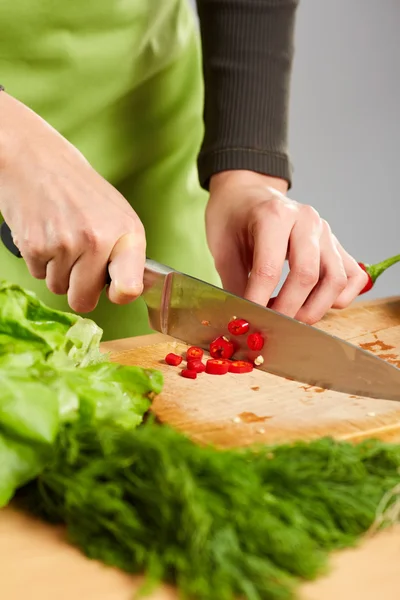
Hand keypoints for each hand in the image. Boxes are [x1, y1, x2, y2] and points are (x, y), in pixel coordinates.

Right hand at [0, 92, 144, 312]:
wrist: (35, 159)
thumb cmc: (80, 191)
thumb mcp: (117, 215)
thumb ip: (125, 254)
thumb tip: (127, 290)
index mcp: (126, 233)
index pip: (129, 287)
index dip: (120, 295)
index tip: (116, 291)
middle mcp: (97, 240)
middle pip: (84, 300)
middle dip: (79, 288)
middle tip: (78, 261)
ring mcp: (65, 244)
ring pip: (58, 288)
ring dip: (57, 271)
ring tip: (61, 237)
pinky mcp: (35, 246)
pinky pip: (37, 275)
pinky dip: (39, 260)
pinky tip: (45, 234)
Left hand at [206, 170, 367, 323]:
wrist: (247, 192)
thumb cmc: (232, 218)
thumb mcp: (222, 249)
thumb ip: (234, 285)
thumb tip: (244, 321)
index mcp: (274, 216)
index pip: (269, 269)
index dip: (258, 301)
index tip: (248, 321)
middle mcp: (306, 221)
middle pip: (307, 276)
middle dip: (288, 310)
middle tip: (271, 326)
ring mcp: (326, 232)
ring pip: (335, 280)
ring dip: (315, 309)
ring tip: (292, 320)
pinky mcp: (336, 244)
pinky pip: (353, 277)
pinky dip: (339, 297)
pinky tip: (316, 304)